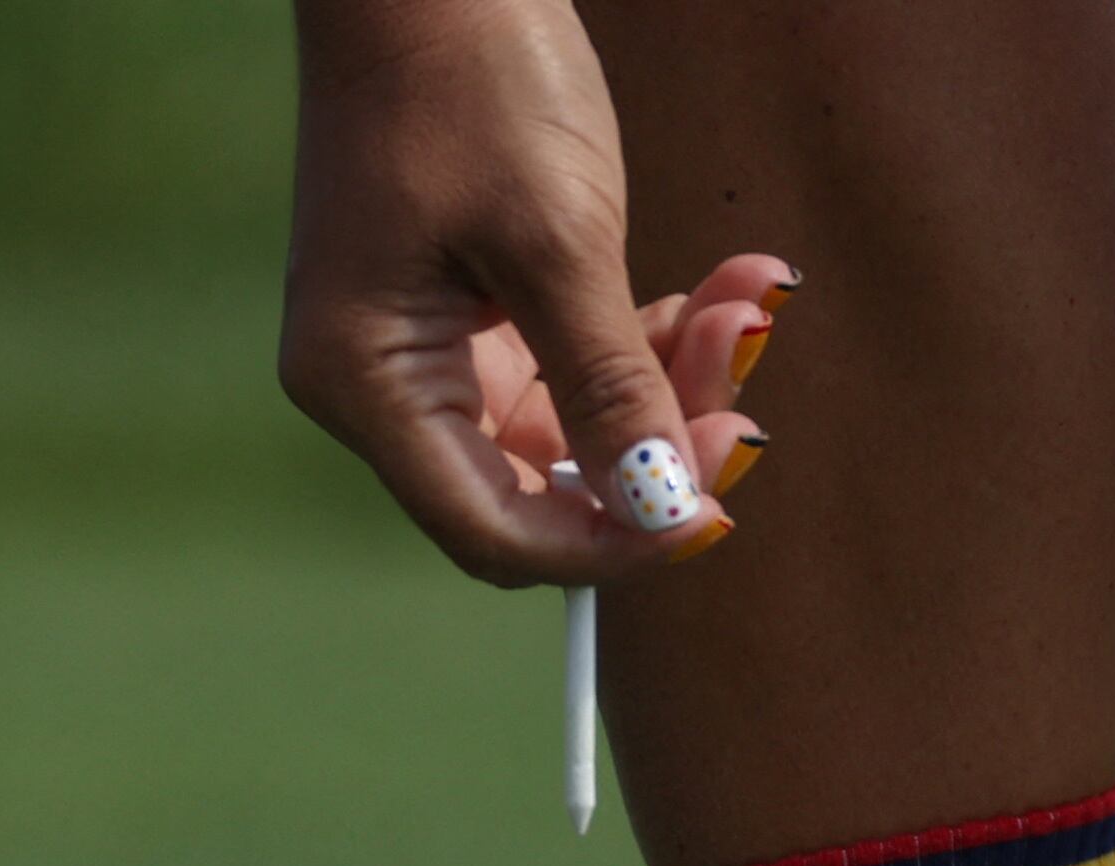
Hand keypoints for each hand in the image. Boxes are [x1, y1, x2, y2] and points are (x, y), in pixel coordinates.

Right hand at [283, 0, 790, 586]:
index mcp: (367, 381)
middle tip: (747, 406)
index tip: (709, 514)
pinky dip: (653, 337)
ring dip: (673, 382)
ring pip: (576, 427)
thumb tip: (663, 510)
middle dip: (655, 448)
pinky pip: (576, 364)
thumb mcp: (559, 237)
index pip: (495, 530)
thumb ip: (611, 385)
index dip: (608, 542)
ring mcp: (428, 345)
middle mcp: (383, 382)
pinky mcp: (474, 306)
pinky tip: (723, 291)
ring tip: (745, 307)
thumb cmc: (472, 73)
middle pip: (541, 485)